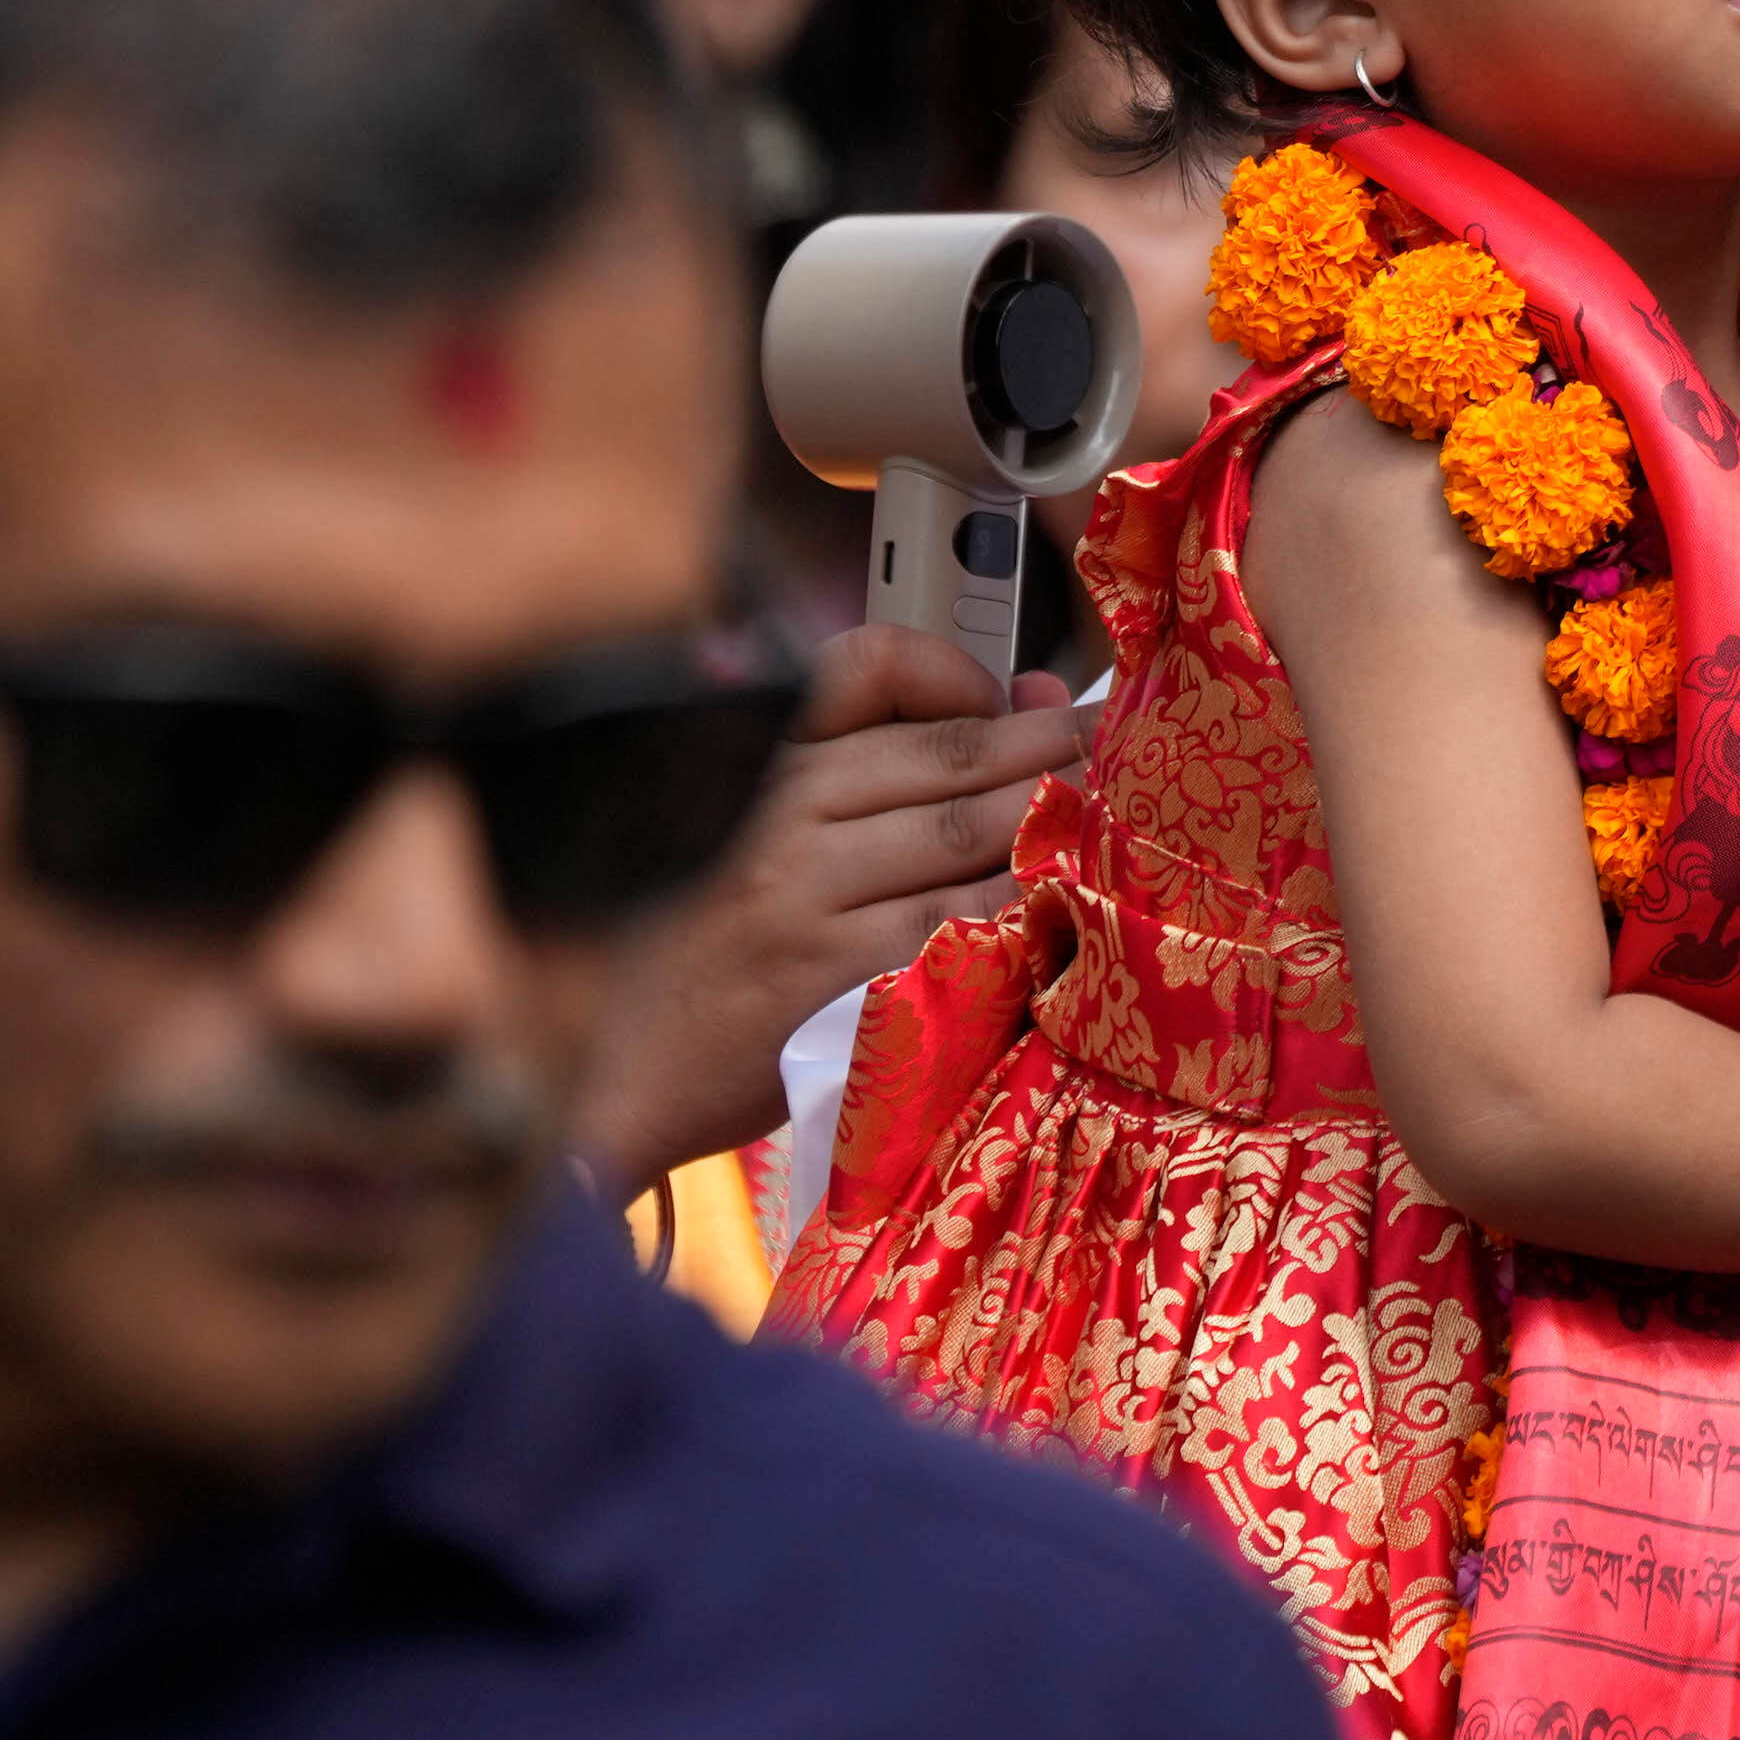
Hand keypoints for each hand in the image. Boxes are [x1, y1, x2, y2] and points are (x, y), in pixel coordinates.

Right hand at [571, 627, 1095, 1195]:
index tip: (1016, 701)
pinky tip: (1063, 913)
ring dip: (1054, 830)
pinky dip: (1025, 914)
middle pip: (953, 755)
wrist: (623, 1076)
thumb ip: (884, 754)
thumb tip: (1034, 694)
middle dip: (1052, 755)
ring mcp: (806, 899)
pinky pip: (962, 928)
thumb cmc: (714, 945)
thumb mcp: (762, 827)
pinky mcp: (836, 981)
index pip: (868, 663)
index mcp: (759, 762)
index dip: (962, 673)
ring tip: (1109, 834)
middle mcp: (780, 816)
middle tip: (1116, 762)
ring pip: (970, 837)